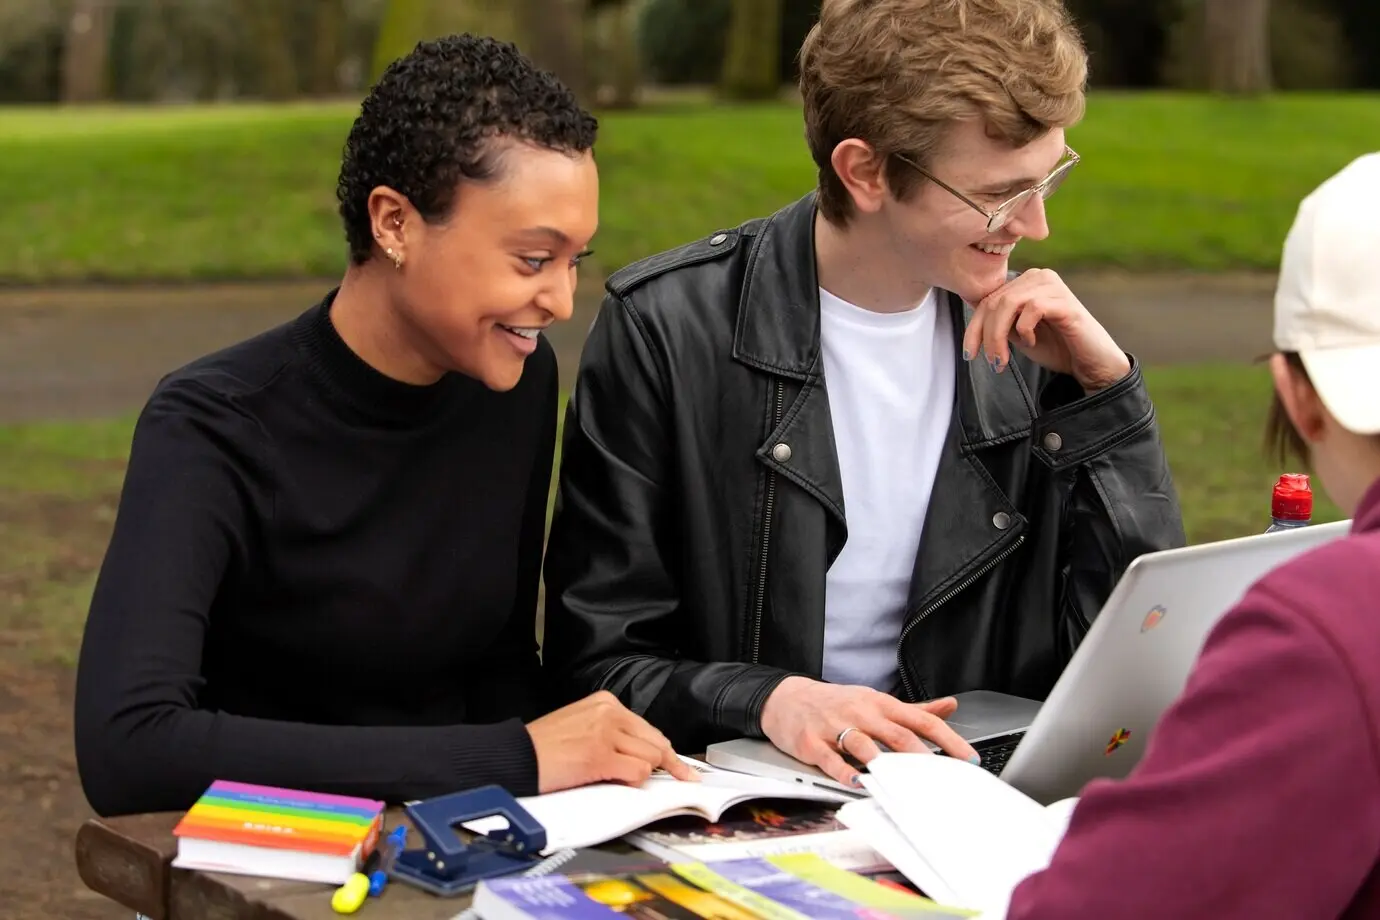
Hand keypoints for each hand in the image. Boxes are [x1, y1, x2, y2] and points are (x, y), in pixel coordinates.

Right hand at [526, 690, 699, 792]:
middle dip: (669, 765)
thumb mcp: (582, 724)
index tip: (681, 766)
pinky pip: (637, 771)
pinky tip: (619, 782)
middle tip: (683, 779)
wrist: (517, 756)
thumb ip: (612, 732)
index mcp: (605, 702)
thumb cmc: (545, 747)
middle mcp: (609, 713)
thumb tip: (642, 754)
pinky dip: (634, 781)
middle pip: (655, 742)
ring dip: (643, 774)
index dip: (664, 750)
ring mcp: (606, 734)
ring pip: (650, 757)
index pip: (647, 728)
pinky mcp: (601, 756)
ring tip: (621, 779)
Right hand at [758, 677, 979, 787]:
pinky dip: (843, 771)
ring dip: (884, 763)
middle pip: (897, 734)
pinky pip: (829, 758)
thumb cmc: (836, 703)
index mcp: (880, 704)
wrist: (786, 698)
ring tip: (903, 782)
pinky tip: (856, 782)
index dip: (947, 739)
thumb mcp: (876, 700)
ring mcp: (835, 727)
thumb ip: (914, 708)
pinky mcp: (811, 743)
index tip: (968, 758)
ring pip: (864, 745)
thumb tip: (951, 706)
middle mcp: (861, 713)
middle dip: (923, 757)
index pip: (921, 720)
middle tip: (943, 779)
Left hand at [963, 268, 1130, 392]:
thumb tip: (971, 311)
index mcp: (1025, 282)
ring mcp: (1052, 286)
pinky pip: (1032, 308)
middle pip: (995, 302)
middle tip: (992, 363)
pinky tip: (1032, 342)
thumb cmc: (1055, 347)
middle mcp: (1038, 276)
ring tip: (1003, 360)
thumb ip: (998, 321)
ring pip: (1008, 304)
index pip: (988, 299)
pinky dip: (1025, 330)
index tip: (969, 354)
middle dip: (985, 336)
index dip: (973, 328)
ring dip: (999, 336)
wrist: (1090, 363)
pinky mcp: (1065, 301)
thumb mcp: (1017, 333)